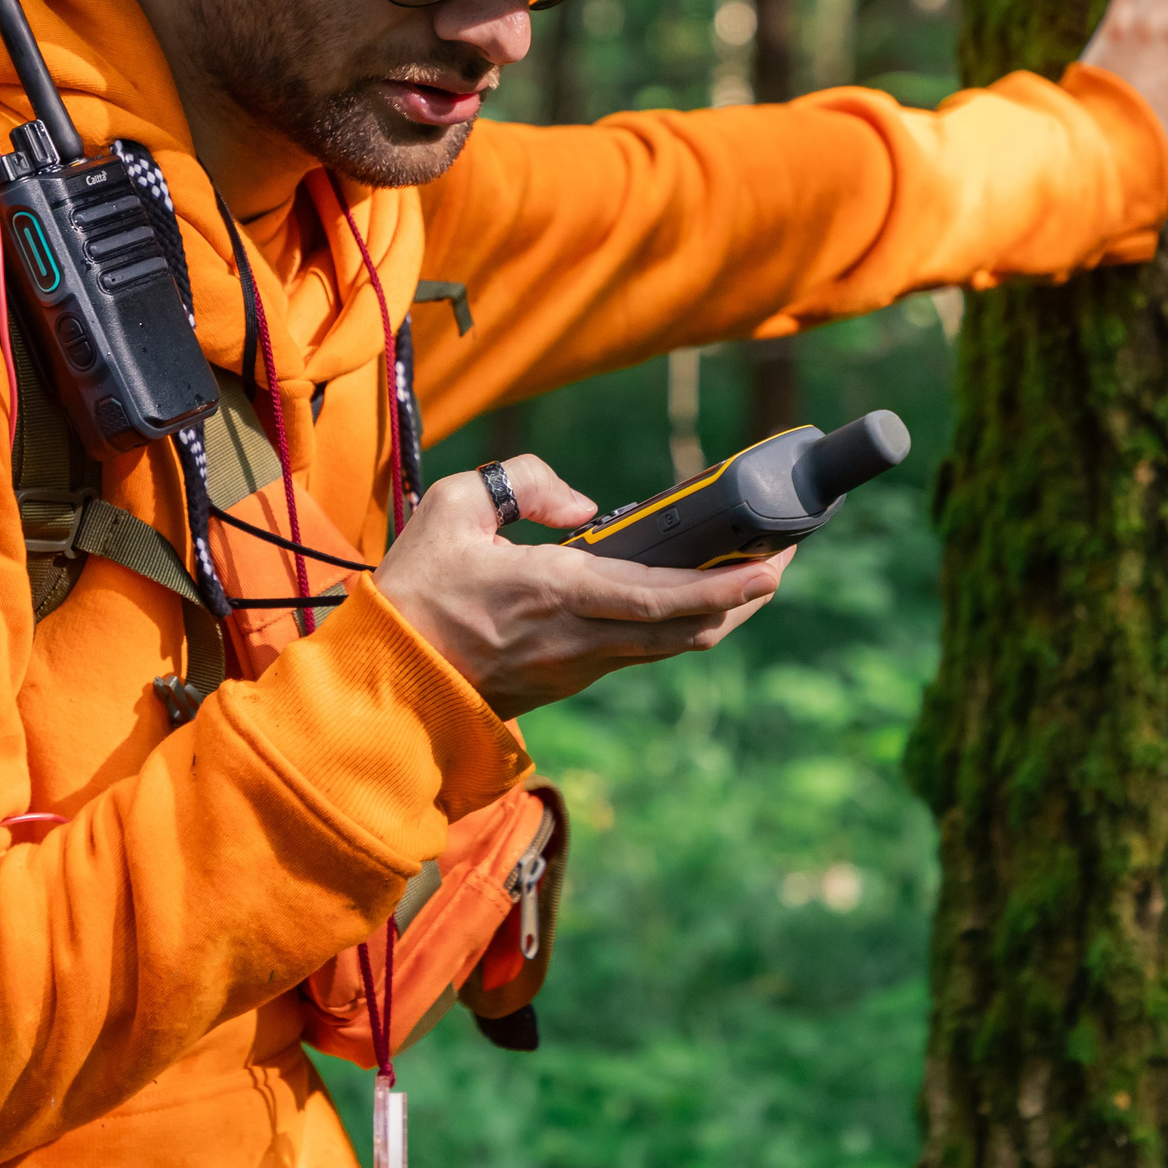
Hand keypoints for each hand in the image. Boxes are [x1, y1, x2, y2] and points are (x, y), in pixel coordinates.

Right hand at [374, 456, 790, 720]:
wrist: (387, 684)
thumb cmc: (416, 591)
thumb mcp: (454, 506)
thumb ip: (525, 483)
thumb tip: (581, 506)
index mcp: (556, 593)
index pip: (663, 595)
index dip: (727, 585)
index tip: (774, 565)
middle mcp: (580, 639)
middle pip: (689, 630)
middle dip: (745, 599)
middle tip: (780, 559)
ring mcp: (577, 668)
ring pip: (670, 646)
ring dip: (716, 614)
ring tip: (747, 574)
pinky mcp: (567, 680)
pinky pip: (639, 651)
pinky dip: (675, 624)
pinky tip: (684, 597)